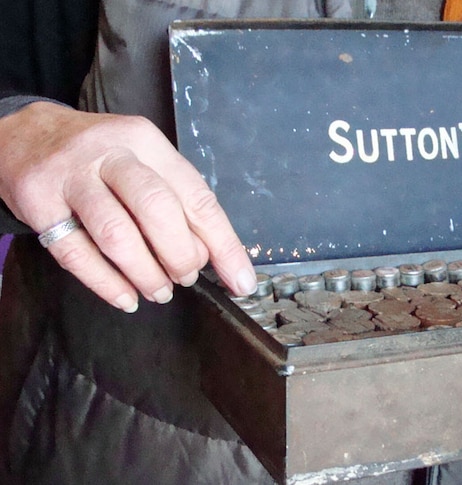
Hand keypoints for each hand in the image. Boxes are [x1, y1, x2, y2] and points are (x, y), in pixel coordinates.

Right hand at [0, 101, 256, 310]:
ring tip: (159, 291)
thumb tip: (216, 257)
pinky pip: (76, 254)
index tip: (241, 281)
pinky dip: (107, 284)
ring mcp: (70, 176)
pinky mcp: (38, 201)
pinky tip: (126, 297)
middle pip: (157, 209)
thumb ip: (178, 203)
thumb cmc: (100, 159)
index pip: (197, 197)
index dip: (224, 245)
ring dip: (146, 274)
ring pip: (117, 235)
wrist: (25, 134)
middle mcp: (110, 154)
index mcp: (147, 142)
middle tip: (187, 277)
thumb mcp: (144, 162)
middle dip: (181, 255)